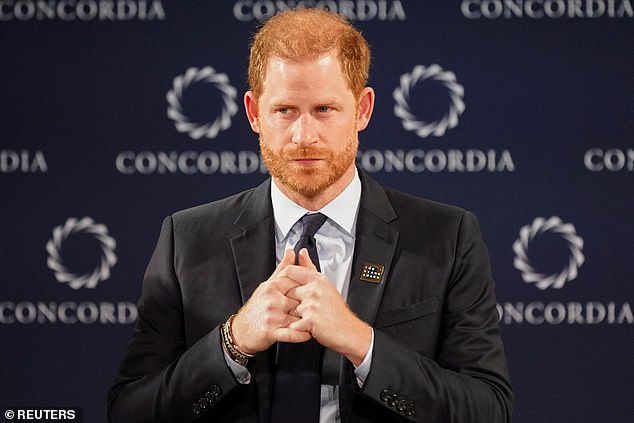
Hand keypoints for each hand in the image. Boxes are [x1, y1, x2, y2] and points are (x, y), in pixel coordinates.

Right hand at [231, 249, 311, 353]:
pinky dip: (302, 334)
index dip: (307, 288)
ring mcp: (271, 316)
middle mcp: (272, 300)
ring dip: (309, 321)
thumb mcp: (267, 285)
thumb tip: (291, 251)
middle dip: (310, 306)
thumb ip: (282, 268)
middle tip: (319, 309)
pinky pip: (292, 333)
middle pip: (299, 300)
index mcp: (272, 287)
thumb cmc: (256, 309)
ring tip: (317, 322)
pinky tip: (308, 333)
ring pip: (298, 317)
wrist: (241, 332)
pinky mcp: (271, 332)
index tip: (315, 293)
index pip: (296, 282)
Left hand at [284, 249, 371, 365]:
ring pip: (289, 308)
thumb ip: (310, 268)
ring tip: (307, 319)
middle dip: (290, 301)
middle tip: (301, 309)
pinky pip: (293, 323)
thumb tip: (301, 252)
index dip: (282, 279)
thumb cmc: (336, 310)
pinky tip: (306, 328)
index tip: (281, 286)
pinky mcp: (310, 320)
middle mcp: (314, 290)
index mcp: (317, 280)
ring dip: (294, 316)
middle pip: (287, 291)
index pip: (291, 271)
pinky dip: (297, 328)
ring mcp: (312, 304)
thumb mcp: (325, 285)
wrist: (348, 331)